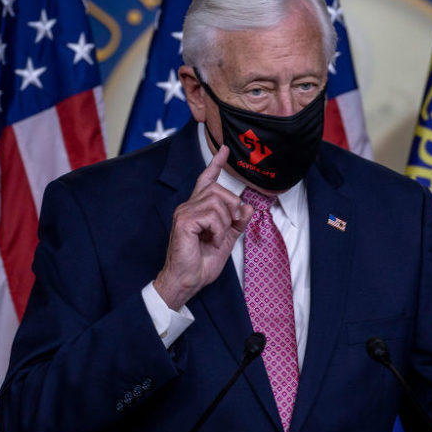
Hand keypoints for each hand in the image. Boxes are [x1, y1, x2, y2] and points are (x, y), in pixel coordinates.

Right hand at [154, 146, 253, 309]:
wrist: (187, 281)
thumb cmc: (201, 263)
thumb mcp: (226, 240)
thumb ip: (237, 223)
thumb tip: (247, 207)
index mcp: (198, 209)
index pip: (206, 180)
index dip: (216, 164)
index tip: (225, 150)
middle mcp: (189, 206)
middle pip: (220, 190)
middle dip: (232, 208)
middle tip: (227, 229)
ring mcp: (185, 212)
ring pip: (218, 202)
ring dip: (224, 224)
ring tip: (215, 239)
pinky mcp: (184, 221)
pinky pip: (212, 216)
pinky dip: (218, 231)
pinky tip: (211, 241)